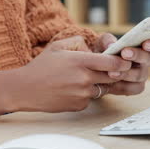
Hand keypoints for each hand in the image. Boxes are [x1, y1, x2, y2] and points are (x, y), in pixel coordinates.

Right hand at [0, 36, 130, 114]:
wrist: (25, 89)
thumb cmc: (41, 66)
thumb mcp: (58, 46)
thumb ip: (79, 42)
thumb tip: (93, 48)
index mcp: (81, 62)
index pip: (113, 63)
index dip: (122, 62)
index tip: (124, 61)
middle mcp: (84, 79)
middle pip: (112, 77)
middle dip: (114, 73)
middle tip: (110, 69)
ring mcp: (82, 94)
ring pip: (102, 88)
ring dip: (98, 83)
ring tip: (81, 78)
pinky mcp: (79, 106)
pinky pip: (91, 99)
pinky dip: (87, 94)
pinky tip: (72, 89)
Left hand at [94, 33, 149, 95]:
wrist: (95, 68)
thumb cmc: (104, 50)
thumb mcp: (103, 42)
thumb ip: (107, 40)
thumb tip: (111, 45)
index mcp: (143, 47)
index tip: (146, 44)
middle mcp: (145, 61)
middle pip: (148, 58)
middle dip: (137, 55)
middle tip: (125, 53)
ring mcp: (141, 75)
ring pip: (140, 75)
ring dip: (126, 73)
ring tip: (112, 72)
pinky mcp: (134, 87)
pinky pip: (133, 88)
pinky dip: (122, 86)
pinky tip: (111, 83)